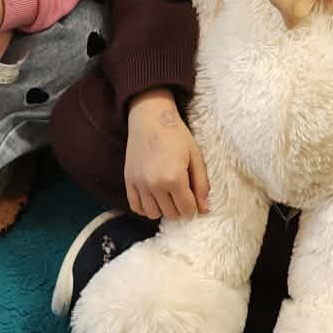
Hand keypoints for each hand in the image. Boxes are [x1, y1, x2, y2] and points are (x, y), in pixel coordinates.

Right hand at [125, 88, 208, 219]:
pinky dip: (146, 207)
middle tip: (182, 194)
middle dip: (180, 208)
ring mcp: (139, 184)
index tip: (193, 198)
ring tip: (168, 195)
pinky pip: (136, 207)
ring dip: (163, 209)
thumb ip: (201, 185)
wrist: (150, 118)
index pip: (187, 209)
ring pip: (153, 213)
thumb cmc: (177, 135)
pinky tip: (154, 198)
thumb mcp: (196, 157)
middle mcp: (155, 184)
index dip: (193, 207)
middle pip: (171, 214)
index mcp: (175, 178)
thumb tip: (204, 210)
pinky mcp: (128, 181)